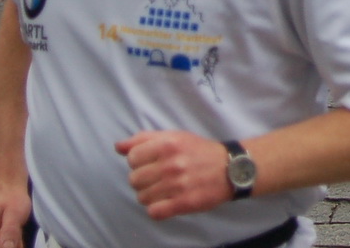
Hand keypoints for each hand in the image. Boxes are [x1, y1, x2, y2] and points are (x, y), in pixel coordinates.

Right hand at [0, 181, 32, 247]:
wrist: (6, 187)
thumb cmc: (12, 197)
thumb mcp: (16, 213)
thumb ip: (10, 232)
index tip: (19, 239)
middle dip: (10, 247)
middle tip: (17, 232)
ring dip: (8, 246)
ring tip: (14, 230)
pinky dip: (4, 245)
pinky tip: (10, 235)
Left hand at [117, 131, 235, 219]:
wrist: (231, 169)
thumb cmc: (199, 151)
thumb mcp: (174, 137)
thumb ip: (144, 139)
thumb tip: (118, 146)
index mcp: (167, 144)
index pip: (132, 158)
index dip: (139, 162)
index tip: (151, 163)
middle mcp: (171, 164)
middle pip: (134, 179)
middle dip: (143, 180)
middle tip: (158, 177)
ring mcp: (177, 185)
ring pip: (142, 197)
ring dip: (150, 195)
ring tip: (164, 190)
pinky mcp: (183, 203)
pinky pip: (154, 212)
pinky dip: (157, 209)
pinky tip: (167, 202)